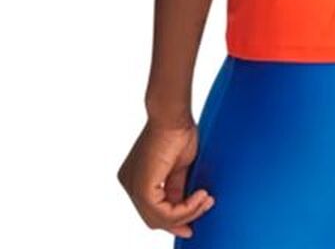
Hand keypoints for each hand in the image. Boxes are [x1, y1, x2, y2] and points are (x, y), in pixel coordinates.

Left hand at [117, 115, 215, 238]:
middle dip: (181, 220)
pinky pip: (163, 213)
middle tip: (203, 210)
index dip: (174, 219)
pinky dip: (185, 209)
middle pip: (154, 218)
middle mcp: (129, 183)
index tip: (192, 222)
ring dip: (187, 212)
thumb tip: (183, 206)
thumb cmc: (177, 129)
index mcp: (134, 177)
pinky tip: (200, 196)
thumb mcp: (178, 167)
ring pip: (159, 219)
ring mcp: (133, 186)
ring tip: (205, 199)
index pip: (152, 209)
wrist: (173, 113)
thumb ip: (176, 188)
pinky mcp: (142, 188)